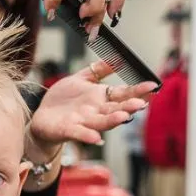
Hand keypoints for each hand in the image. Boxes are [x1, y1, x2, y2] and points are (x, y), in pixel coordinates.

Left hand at [29, 60, 157, 148]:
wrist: (43, 117)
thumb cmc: (62, 100)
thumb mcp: (79, 80)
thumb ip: (98, 70)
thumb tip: (118, 57)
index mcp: (100, 98)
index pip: (122, 94)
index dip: (137, 90)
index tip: (152, 86)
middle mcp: (95, 112)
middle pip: (115, 109)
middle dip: (128, 106)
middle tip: (141, 103)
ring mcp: (83, 122)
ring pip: (101, 122)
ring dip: (112, 120)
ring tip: (123, 116)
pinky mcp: (68, 130)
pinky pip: (79, 133)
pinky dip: (87, 135)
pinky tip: (96, 137)